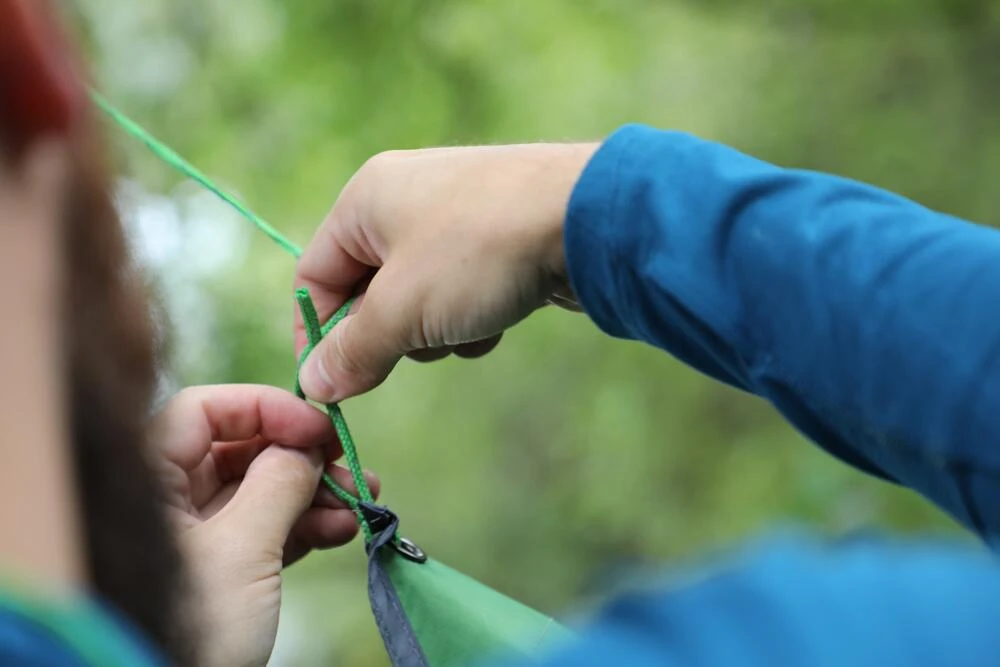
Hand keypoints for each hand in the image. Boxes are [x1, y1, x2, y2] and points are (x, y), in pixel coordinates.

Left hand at [150, 384, 378, 666]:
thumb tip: (305, 447)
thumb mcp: (241, 552)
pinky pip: (268, 529)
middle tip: (349, 466)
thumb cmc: (194, 629)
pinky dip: (305, 527)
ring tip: (360, 504)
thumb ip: (276, 486)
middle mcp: (169, 501)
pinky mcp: (224, 569)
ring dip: (315, 494)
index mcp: (148, 483)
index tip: (318, 429)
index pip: (203, 410)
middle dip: (301, 457)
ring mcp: (198, 536)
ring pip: (261, 491)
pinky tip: (342, 530)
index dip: (265, 409)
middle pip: (240, 450)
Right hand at [294, 142, 597, 402]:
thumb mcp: (402, 310)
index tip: (330, 384)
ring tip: (466, 327)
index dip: (316, 334)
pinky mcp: (497, 238)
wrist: (586, 219)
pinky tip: (499, 319)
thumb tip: (315, 384)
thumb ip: (353, 351)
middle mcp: (405, 199)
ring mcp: (456, 216)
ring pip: (419, 299)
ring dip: (435, 330)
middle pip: (368, 291)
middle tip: (416, 349)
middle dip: (390, 334)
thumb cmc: (477, 254)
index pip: (315, 275)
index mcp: (366, 200)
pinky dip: (471, 316)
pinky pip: (461, 292)